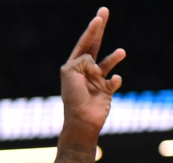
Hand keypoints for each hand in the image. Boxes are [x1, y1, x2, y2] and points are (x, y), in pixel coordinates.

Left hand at [61, 7, 124, 132]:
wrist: (82, 120)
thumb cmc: (73, 98)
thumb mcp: (71, 74)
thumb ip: (82, 61)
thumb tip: (94, 60)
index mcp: (73, 67)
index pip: (83, 45)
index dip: (91, 31)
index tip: (98, 18)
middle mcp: (84, 71)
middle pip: (94, 46)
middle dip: (98, 30)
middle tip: (103, 12)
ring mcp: (96, 80)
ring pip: (107, 62)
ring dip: (114, 57)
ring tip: (121, 52)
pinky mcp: (106, 90)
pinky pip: (115, 80)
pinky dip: (116, 79)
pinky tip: (113, 82)